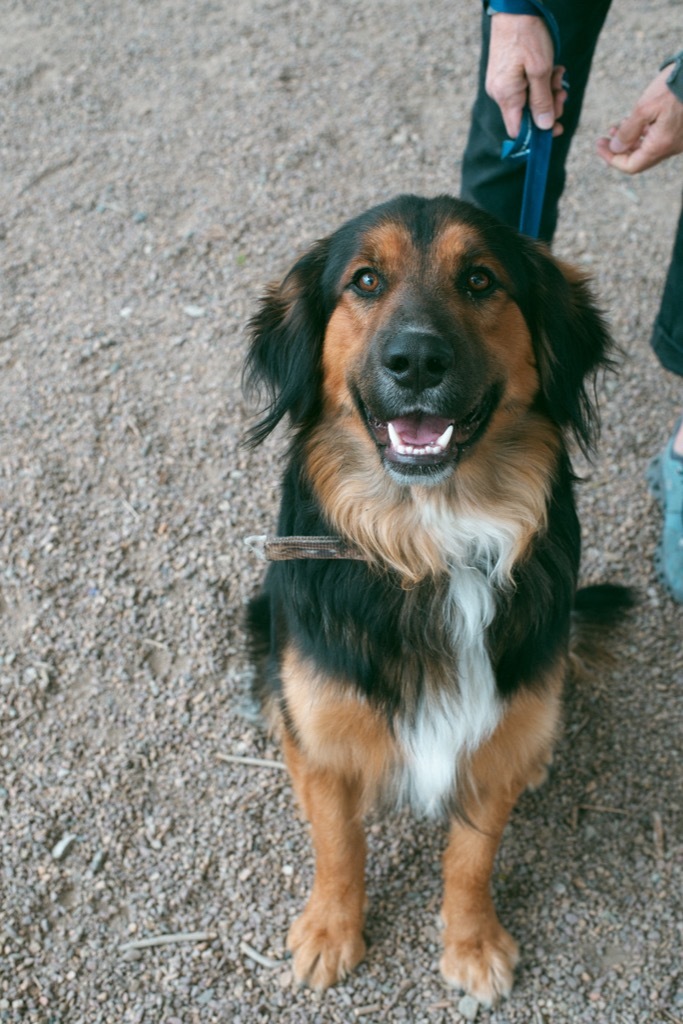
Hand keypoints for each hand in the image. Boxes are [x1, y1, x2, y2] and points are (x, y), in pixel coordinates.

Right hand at [486, 13, 567, 137]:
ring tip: (559, 75)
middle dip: (548, 108)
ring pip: (528, 101)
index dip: (537, 135)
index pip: (518, 131)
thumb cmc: (528, 35)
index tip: (557, 127)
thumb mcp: (541, 69)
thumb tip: (545, 127)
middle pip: (525, 116)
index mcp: (506, 96)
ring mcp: (502, 83)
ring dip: (548, 92)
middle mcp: (500, 93)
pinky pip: (525, 87)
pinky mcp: (506, 74)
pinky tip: (552, 70)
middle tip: (563, 93)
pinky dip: (541, 82)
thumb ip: (542, 100)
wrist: (514, 7)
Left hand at [596, 65, 682, 173]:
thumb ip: (628, 131)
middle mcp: (671, 147)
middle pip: (639, 159)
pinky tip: (635, 122)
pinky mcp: (681, 131)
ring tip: (616, 127)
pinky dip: (643, 135)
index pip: (631, 166)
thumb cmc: (676, 87)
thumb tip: (615, 148)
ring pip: (649, 149)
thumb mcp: (646, 106)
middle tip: (604, 137)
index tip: (599, 145)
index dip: (611, 159)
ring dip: (630, 141)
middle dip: (619, 150)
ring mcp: (678, 141)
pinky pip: (659, 140)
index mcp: (661, 145)